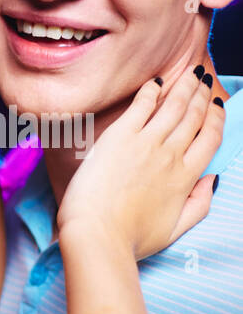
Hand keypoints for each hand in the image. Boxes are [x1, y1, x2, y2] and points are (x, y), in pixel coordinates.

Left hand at [57, 68, 223, 257]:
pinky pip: (141, 105)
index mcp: (186, 177)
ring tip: (189, 75)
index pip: (210, 137)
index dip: (216, 117)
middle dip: (201, 94)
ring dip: (184, 87)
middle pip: (194, 116)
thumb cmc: (130, 239)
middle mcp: (171, 155)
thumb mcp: (176, 229)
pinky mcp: (119, 138)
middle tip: (202, 80)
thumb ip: (199, 204)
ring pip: (174, 106)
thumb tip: (213, 180)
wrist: (96, 234)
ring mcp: (145, 144)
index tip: (216, 105)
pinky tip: (156, 82)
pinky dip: (152, 91)